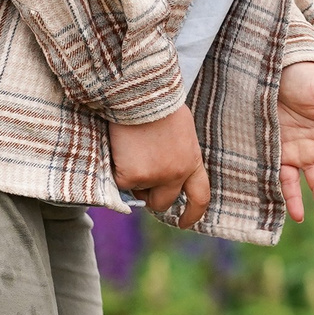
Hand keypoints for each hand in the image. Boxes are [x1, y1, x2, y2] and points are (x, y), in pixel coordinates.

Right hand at [111, 105, 210, 226]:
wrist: (139, 92)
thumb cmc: (157, 103)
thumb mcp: (178, 132)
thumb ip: (175, 154)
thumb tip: (159, 175)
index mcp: (192, 161)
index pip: (200, 197)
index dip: (193, 214)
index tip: (184, 222)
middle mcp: (176, 174)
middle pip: (162, 202)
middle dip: (149, 195)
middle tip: (138, 174)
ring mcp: (154, 177)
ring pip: (137, 193)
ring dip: (131, 179)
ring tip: (130, 148)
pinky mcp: (131, 177)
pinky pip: (119, 184)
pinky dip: (114, 170)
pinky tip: (118, 147)